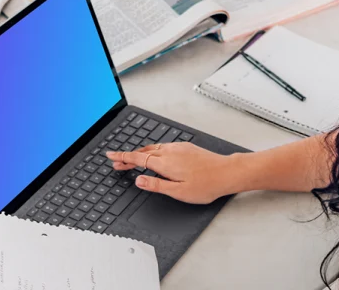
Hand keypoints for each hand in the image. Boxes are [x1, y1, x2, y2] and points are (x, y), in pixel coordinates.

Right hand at [106, 142, 238, 203]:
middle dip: (128, 157)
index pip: (137, 158)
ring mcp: (178, 147)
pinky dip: (152, 150)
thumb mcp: (178, 192)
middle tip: (117, 163)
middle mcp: (170, 152)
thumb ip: (156, 185)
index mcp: (165, 163)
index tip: (111, 156)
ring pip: (153, 148)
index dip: (122, 157)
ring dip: (140, 153)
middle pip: (142, 152)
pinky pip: (163, 146)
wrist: (227, 172)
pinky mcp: (185, 147)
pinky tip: (154, 156)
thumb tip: (139, 180)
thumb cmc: (206, 185)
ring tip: (132, 160)